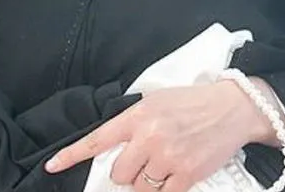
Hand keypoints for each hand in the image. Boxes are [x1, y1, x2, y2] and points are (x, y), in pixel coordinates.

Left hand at [45, 81, 267, 191]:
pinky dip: (164, 189)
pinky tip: (174, 176)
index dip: (71, 155)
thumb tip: (113, 146)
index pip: (97, 139)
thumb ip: (133, 122)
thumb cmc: (193, 103)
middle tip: (144, 161)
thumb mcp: (156, 102)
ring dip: (146, 183)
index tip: (53, 166)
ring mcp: (167, 157)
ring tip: (163, 165)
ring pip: (138, 187)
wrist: (232, 108)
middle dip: (127, 172)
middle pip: (119, 173)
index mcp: (138, 115)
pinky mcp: (186, 174)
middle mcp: (149, 136)